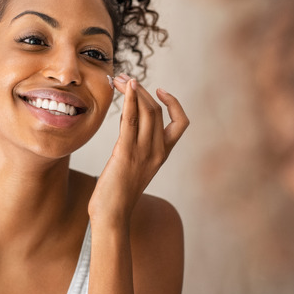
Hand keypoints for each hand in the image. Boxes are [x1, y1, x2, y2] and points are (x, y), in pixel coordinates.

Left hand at [88, 74, 188, 227]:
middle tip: (125, 78)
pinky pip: (130, 120)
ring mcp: (144, 152)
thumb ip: (136, 147)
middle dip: (142, 89)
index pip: (181, 123)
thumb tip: (128, 126)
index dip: (173, 103)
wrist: (112, 215)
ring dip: (133, 90)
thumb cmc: (118, 194)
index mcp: (163, 155)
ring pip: (146, 111)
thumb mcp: (134, 167)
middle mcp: (157, 151)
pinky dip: (129, 100)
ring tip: (119, 78)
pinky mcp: (126, 153)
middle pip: (157, 110)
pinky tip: (124, 88)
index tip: (158, 90)